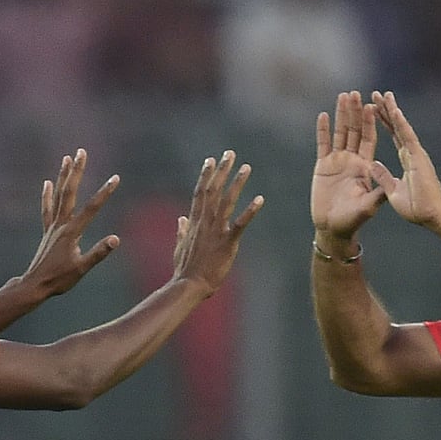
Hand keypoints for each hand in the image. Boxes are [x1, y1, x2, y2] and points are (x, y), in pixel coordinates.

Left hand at [21, 149, 120, 296]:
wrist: (35, 285)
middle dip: (77, 171)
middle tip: (81, 152)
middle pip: (70, 192)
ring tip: (66, 158)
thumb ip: (99, 253)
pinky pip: (47, 208)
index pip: (92, 208)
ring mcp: (53, 226)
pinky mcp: (48, 231)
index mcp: (72, 232)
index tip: (116, 178)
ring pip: (58, 196)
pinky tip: (47, 183)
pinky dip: (47, 195)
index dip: (105, 192)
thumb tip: (116, 239)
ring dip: (63, 176)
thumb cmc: (60, 279)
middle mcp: (61, 224)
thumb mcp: (82, 268)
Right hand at [172, 150, 263, 295]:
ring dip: (237, 183)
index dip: (206, 175)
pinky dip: (250, 211)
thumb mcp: (180, 247)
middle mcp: (205, 222)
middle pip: (213, 190)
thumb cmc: (185, 270)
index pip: (200, 193)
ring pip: (227, 201)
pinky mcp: (227, 242)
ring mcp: (216, 231)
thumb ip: (182, 231)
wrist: (189, 285)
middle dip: (222, 170)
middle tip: (230, 154)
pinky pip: (240, 223)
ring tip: (246, 167)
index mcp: (194, 222)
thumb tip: (181, 219)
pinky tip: (260, 199)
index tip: (210, 160)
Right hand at [311, 91, 386, 239]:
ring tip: (343, 96)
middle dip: (355, 112)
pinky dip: (323, 130)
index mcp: (365, 166)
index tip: (372, 105)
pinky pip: (323, 144)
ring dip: (341, 115)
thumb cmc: (353, 220)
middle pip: (354, 131)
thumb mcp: (368, 206)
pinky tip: (323, 115)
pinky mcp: (323, 166)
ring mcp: (337, 162)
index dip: (371, 122)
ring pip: (339, 133)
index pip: (369, 139)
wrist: (333, 228)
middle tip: (355, 93)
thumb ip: (377, 192)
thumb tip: (387, 179)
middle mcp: (352, 160)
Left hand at [370, 91, 440, 226]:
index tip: (373, 109)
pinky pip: (407, 138)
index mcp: (406, 160)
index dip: (383, 122)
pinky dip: (400, 124)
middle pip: (395, 127)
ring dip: (391, 111)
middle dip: (385, 111)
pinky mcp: (418, 158)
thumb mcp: (393, 191)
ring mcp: (415, 154)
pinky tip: (394, 111)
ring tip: (382, 95)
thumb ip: (383, 177)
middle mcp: (411, 153)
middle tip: (375, 94)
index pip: (392, 136)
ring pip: (401, 127)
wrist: (432, 217)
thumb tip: (372, 165)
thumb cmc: (416, 208)